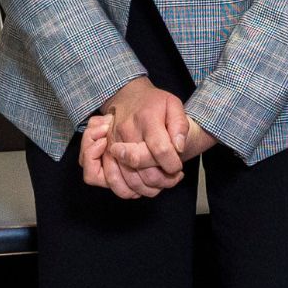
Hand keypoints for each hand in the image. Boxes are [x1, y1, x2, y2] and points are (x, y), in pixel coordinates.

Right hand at [95, 78, 196, 195]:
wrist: (128, 97)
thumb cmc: (154, 104)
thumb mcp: (173, 104)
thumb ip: (180, 125)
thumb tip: (179, 147)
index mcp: (146, 119)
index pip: (160, 149)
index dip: (173, 163)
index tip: (178, 166)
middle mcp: (126, 132)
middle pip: (143, 168)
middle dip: (163, 179)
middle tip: (174, 175)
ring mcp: (114, 144)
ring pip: (130, 179)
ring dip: (150, 187)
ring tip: (162, 182)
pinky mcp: (106, 154)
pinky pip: (113, 180)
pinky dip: (130, 191)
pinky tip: (144, 187)